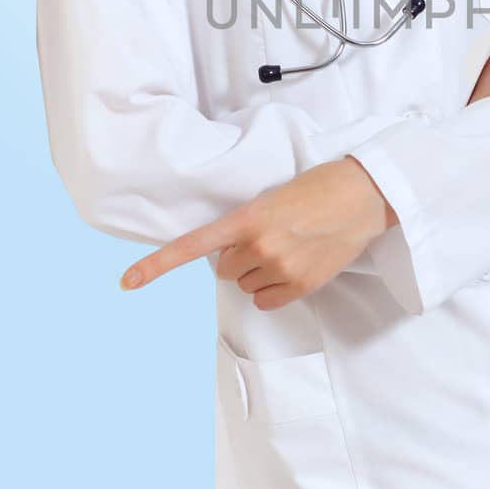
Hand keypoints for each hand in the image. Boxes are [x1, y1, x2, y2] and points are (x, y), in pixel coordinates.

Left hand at [118, 157, 397, 308]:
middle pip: (225, 270)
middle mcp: (259, 246)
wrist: (363, 195)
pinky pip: (266, 300)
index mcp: (246, 218)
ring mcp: (280, 267)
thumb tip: (229, 257)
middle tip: (269, 237)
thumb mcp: (272, 198)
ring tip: (289, 247)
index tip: (126, 283)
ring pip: (245, 285)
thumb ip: (246, 226)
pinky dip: (274, 289)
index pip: (192, 246)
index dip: (156, 266)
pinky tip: (294, 267)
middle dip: (239, 258)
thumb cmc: (318, 188)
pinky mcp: (300, 284)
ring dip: (259, 272)